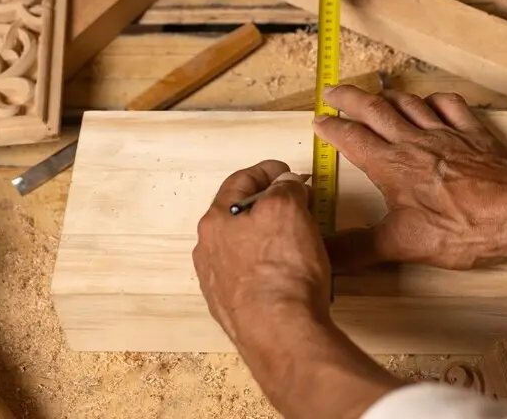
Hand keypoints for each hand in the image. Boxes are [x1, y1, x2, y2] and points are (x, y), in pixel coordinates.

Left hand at [194, 160, 330, 346]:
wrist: (281, 334)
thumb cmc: (282, 272)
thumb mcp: (289, 209)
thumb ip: (286, 188)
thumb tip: (286, 184)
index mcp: (215, 221)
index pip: (240, 181)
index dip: (268, 171)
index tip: (287, 173)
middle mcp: (209, 251)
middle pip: (240, 213)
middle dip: (270, 204)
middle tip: (298, 202)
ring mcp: (218, 282)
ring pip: (245, 245)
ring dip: (269, 235)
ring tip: (298, 237)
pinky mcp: (233, 308)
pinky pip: (251, 275)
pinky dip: (269, 265)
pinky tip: (289, 271)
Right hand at [315, 87, 506, 270]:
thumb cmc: (463, 229)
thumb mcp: (403, 244)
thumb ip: (358, 249)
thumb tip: (323, 256)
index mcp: (392, 165)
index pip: (352, 138)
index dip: (332, 129)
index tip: (318, 122)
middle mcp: (415, 141)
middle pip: (374, 109)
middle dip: (350, 98)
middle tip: (334, 91)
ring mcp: (446, 133)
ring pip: (409, 103)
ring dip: (387, 96)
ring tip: (375, 94)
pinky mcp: (473, 133)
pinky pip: (450, 105)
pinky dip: (434, 99)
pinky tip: (431, 102)